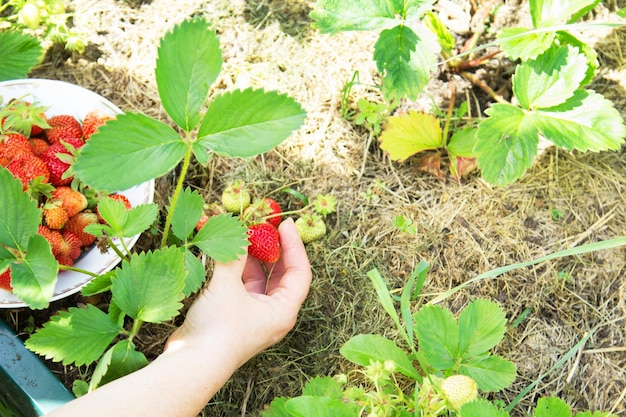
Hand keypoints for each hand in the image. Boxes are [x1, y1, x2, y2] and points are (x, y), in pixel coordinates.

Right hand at [165, 217, 311, 364]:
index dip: (294, 245)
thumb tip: (237, 231)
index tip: (285, 223)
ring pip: (260, 280)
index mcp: (283, 310)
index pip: (300, 272)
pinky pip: (242, 287)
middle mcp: (273, 315)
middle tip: (264, 226)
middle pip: (282, 275)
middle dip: (273, 249)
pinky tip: (227, 255)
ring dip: (252, 258)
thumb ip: (234, 255)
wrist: (191, 364)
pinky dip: (237, 270)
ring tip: (242, 235)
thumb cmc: (218, 329)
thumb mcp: (227, 285)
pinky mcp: (235, 317)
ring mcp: (254, 317)